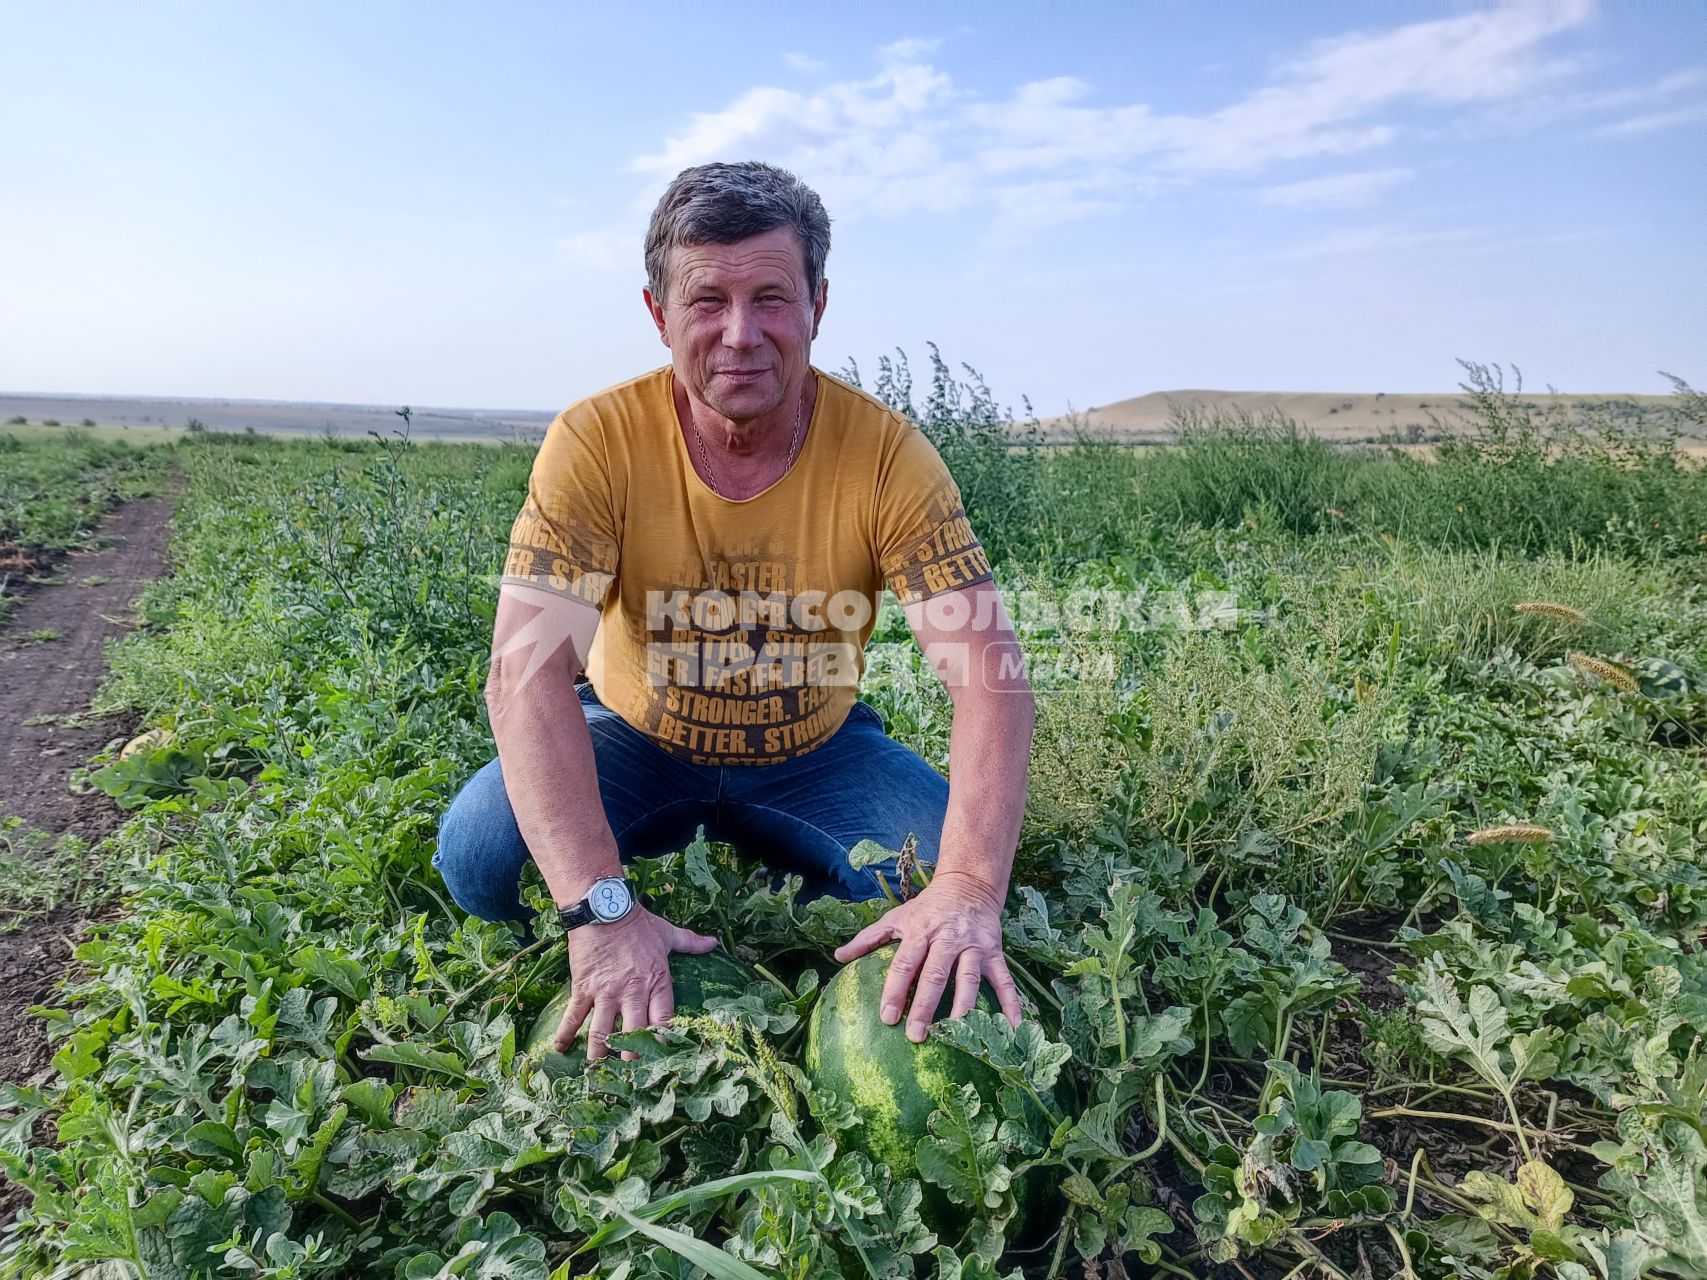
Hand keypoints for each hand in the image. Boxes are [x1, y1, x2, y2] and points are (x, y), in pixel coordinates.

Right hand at [554, 906, 718, 1059]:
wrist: (604, 907)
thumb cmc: (637, 922)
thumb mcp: (667, 933)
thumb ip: (690, 942)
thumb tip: (714, 943)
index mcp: (656, 981)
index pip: (664, 1019)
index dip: (664, 1042)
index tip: (664, 1060)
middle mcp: (632, 991)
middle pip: (633, 1034)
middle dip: (632, 1059)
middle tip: (630, 1078)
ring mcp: (606, 992)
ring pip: (602, 1033)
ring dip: (599, 1055)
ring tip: (597, 1072)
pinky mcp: (583, 988)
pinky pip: (573, 1016)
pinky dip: (565, 1034)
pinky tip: (559, 1050)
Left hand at [833, 870, 1020, 1042]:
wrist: (968, 884)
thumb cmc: (927, 907)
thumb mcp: (896, 917)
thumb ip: (868, 938)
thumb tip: (838, 956)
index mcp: (920, 931)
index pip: (905, 964)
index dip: (895, 991)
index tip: (887, 1018)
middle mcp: (948, 939)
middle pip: (936, 975)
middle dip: (925, 1006)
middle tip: (916, 1035)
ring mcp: (973, 946)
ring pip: (969, 979)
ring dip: (962, 1008)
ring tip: (955, 1035)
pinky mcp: (994, 952)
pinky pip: (1004, 980)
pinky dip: (1011, 1004)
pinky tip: (1013, 1029)